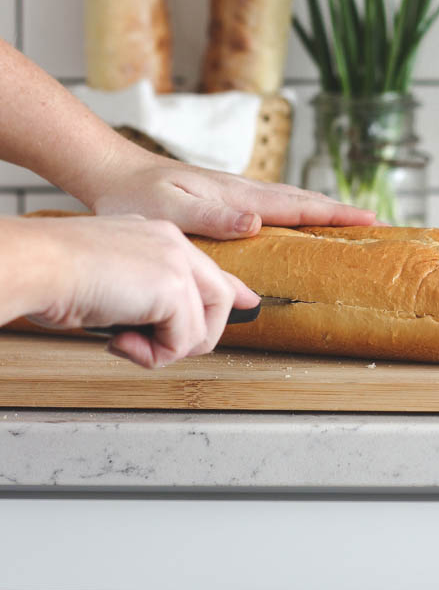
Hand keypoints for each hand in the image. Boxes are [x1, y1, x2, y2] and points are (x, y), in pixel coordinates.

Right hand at [23, 215, 258, 367]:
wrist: (39, 264)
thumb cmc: (56, 274)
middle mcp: (173, 243)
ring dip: (164, 351)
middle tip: (146, 345)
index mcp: (158, 234)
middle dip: (189, 338)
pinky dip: (152, 356)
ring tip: (126, 341)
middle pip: (219, 302)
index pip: (209, 268)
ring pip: (202, 329)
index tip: (247, 305)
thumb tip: (168, 326)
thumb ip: (145, 294)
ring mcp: (176, 264)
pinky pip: (183, 342)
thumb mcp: (109, 278)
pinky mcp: (173, 288)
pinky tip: (120, 340)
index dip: (231, 293)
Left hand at [92, 157, 376, 238]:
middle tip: (374, 223)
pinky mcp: (225, 198)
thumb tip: (256, 223)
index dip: (333, 214)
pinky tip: (296, 220)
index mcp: (236, 195)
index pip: (295, 205)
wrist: (112, 172)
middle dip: (338, 211)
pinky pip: (272, 205)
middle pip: (301, 200)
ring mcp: (235, 192)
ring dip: (320, 209)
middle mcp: (242, 191)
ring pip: (288, 200)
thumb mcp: (168, 210)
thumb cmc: (136, 196)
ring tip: (347, 221)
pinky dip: (296, 210)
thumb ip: (211, 216)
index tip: (368, 220)